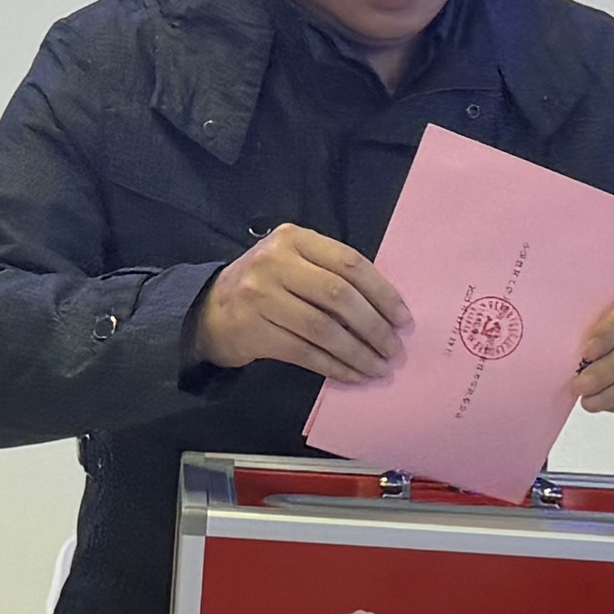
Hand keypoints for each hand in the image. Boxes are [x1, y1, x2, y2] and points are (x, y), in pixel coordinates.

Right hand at [197, 224, 407, 382]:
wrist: (210, 310)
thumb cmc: (266, 286)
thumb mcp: (294, 262)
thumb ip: (331, 273)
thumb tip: (387, 309)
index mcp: (294, 239)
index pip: (350, 263)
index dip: (382, 293)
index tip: (403, 318)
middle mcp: (275, 262)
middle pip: (339, 296)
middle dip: (374, 326)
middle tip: (394, 349)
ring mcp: (261, 296)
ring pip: (323, 328)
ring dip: (358, 352)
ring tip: (379, 367)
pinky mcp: (253, 330)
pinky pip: (305, 353)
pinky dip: (334, 366)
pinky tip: (353, 375)